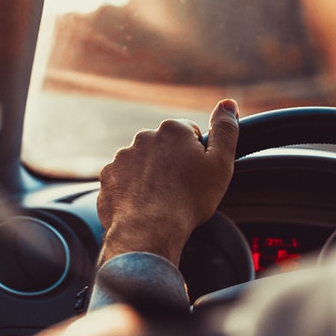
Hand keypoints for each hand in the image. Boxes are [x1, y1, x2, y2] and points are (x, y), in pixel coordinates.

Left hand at [96, 99, 239, 265]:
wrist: (148, 230)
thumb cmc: (188, 200)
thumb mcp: (220, 164)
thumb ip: (225, 130)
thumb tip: (228, 104)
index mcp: (173, 130)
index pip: (189, 134)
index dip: (197, 156)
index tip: (197, 175)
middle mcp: (144, 137)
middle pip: (164, 148)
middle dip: (172, 164)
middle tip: (181, 190)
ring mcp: (122, 158)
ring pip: (143, 164)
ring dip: (151, 177)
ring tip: (161, 201)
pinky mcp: (107, 178)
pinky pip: (124, 181)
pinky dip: (132, 191)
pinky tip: (143, 206)